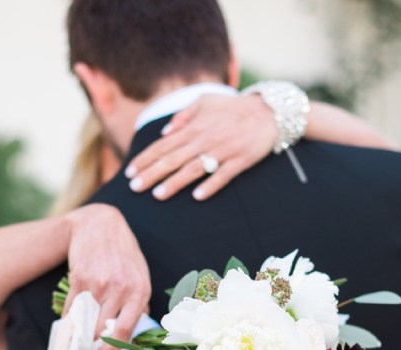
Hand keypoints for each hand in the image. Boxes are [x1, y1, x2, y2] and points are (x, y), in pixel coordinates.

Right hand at [62, 204, 150, 349]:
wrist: (99, 225)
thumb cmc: (123, 254)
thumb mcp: (140, 276)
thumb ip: (138, 304)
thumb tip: (132, 334)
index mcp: (139, 291)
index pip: (127, 330)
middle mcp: (119, 288)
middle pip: (103, 331)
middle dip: (97, 348)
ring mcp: (97, 284)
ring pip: (86, 323)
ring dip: (82, 336)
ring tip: (83, 342)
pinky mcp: (79, 280)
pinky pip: (72, 310)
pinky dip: (70, 320)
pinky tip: (73, 322)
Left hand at [125, 92, 276, 201]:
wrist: (271, 110)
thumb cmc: (233, 108)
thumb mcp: (206, 101)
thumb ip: (183, 116)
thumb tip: (164, 132)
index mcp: (194, 127)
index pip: (163, 145)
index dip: (145, 159)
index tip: (130, 173)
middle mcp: (205, 139)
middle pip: (173, 159)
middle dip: (151, 174)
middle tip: (134, 188)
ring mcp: (223, 150)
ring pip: (194, 168)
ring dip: (175, 182)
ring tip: (158, 195)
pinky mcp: (241, 160)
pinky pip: (224, 175)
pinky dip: (211, 185)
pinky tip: (198, 196)